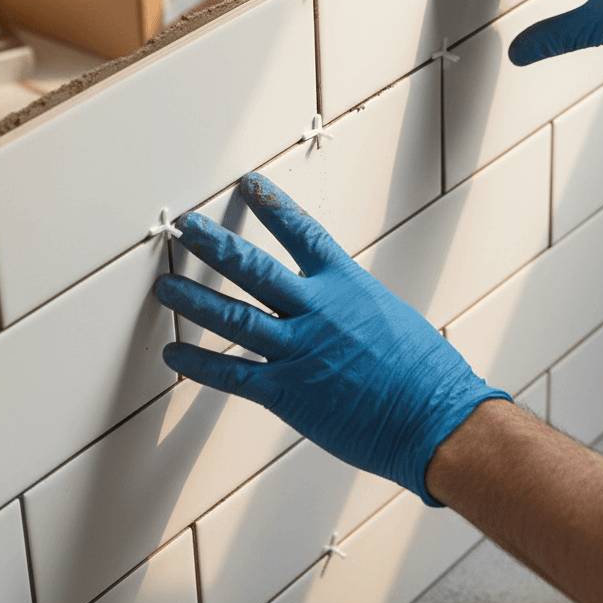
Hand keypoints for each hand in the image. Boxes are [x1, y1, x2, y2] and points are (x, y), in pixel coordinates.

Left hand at [153, 173, 508, 504]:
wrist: (434, 418)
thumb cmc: (424, 372)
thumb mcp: (388, 317)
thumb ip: (350, 305)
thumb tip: (332, 304)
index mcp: (346, 285)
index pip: (301, 231)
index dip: (272, 205)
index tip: (248, 185)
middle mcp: (317, 310)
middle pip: (253, 269)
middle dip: (216, 246)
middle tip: (188, 229)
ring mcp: (299, 350)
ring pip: (234, 318)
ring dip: (194, 301)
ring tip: (167, 287)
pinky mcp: (288, 393)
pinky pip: (233, 375)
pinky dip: (200, 366)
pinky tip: (176, 356)